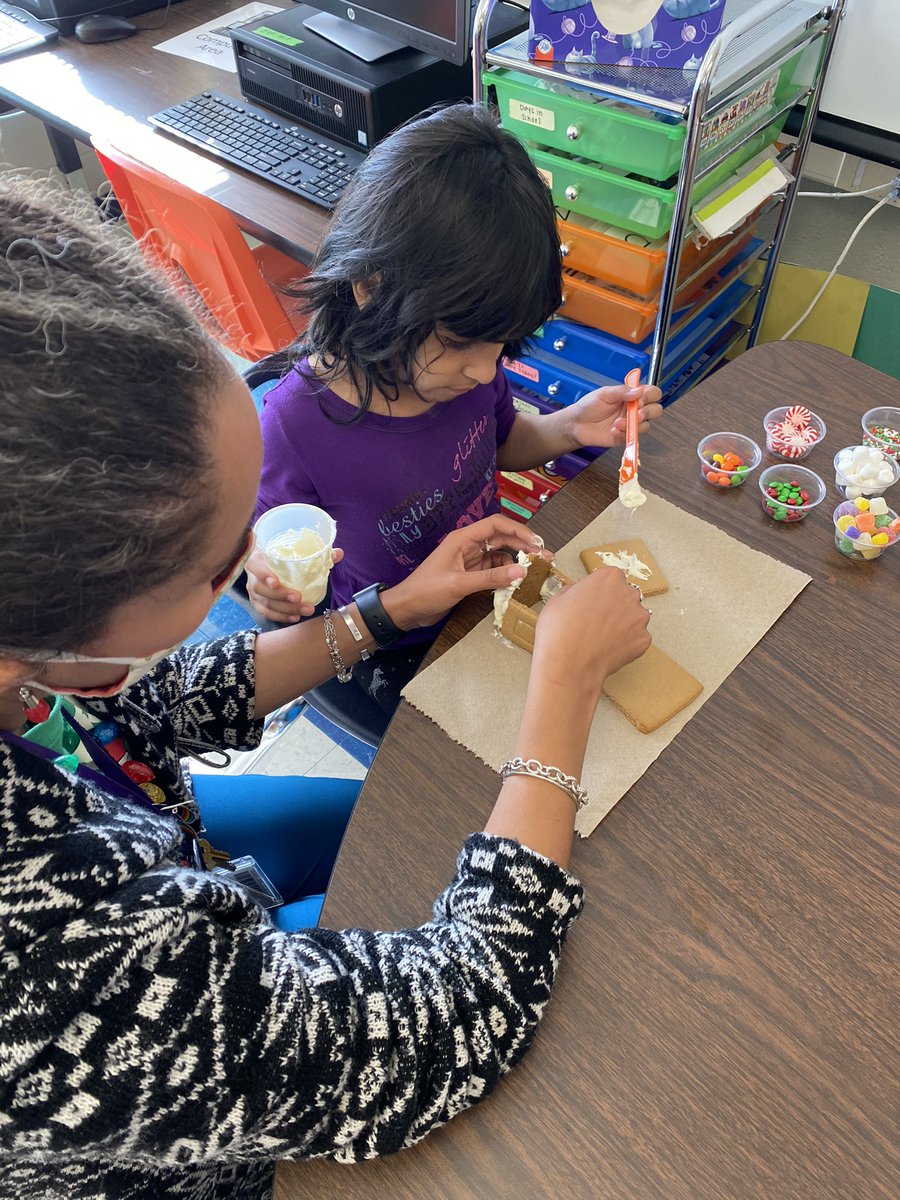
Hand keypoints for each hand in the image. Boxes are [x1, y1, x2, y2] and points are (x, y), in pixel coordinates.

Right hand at [245, 546, 343, 622]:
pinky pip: (267, 613)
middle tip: (299, 597)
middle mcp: (252, 576)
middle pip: (260, 589)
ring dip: (285, 609)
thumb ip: (317, 553)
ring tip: (305, 610)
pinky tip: (295, 618)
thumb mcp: (297, 551)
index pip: (254, 566)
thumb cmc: (284, 556)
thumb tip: (337, 553)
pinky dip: (281, 617)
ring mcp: (253, 592)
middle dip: (280, 596)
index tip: (276, 581)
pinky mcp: (258, 603)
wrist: (273, 564)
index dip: (263, 574)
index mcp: (258, 558)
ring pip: (265, 604)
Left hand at [382, 515, 550, 630]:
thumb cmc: (425, 591)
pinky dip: (506, 573)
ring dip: (517, 560)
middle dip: (524, 546)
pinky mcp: (470, 575)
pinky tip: (517, 581)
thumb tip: (522, 571)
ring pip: (500, 554)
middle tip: (545, 558)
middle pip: (502, 538)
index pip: (496, 525)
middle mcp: (468, 545)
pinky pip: (494, 570)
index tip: (537, 543)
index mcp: (463, 538)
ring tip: (535, 570)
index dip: (519, 530)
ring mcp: (470, 560)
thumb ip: (491, 578)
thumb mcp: (459, 584)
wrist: (406, 609)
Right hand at [532, 566, 650, 700]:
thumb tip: (582, 593)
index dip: (599, 591)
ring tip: (601, 638)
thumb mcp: (558, 598)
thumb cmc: (559, 631)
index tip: (592, 601)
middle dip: (613, 606)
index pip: (610, 578)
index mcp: (609, 578)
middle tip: (595, 621)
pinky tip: (608, 649)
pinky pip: (636, 638)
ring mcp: (639, 618)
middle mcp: (629, 594)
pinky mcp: (643, 640)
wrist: (568, 664)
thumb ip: (577, 590)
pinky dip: (625, 644)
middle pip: (625, 596)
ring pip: (633, 617)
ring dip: (621, 624)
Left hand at [566, 383, 662, 449]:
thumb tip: (639, 391)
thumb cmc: (590, 406)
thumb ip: (622, 391)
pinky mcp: (626, 437)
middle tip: (637, 413)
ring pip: (646, 425)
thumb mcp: (605, 394)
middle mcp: (635, 409)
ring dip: (634, 424)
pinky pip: (634, 437)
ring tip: (617, 423)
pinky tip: (613, 430)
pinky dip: (625, 434)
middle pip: (656, 410)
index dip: (650, 396)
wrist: (576, 424)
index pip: (653, 393)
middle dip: (648, 412)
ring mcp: (631, 424)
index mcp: (632, 396)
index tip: (640, 399)